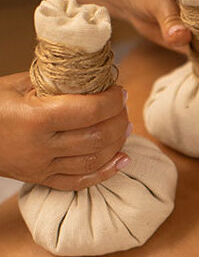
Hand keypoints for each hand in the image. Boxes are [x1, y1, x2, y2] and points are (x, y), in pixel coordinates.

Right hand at [0, 73, 129, 190]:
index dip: (112, 101)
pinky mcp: (42, 180)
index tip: (120, 91)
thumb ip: (52, 82)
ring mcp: (42, 167)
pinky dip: (106, 171)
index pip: (88, 111)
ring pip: (94, 160)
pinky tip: (123, 160)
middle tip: (123, 108)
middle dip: (118, 121)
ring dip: (117, 143)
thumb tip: (89, 76)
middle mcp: (40, 146)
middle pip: (97, 137)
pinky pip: (81, 181)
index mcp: (34, 118)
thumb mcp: (14, 85)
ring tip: (125, 128)